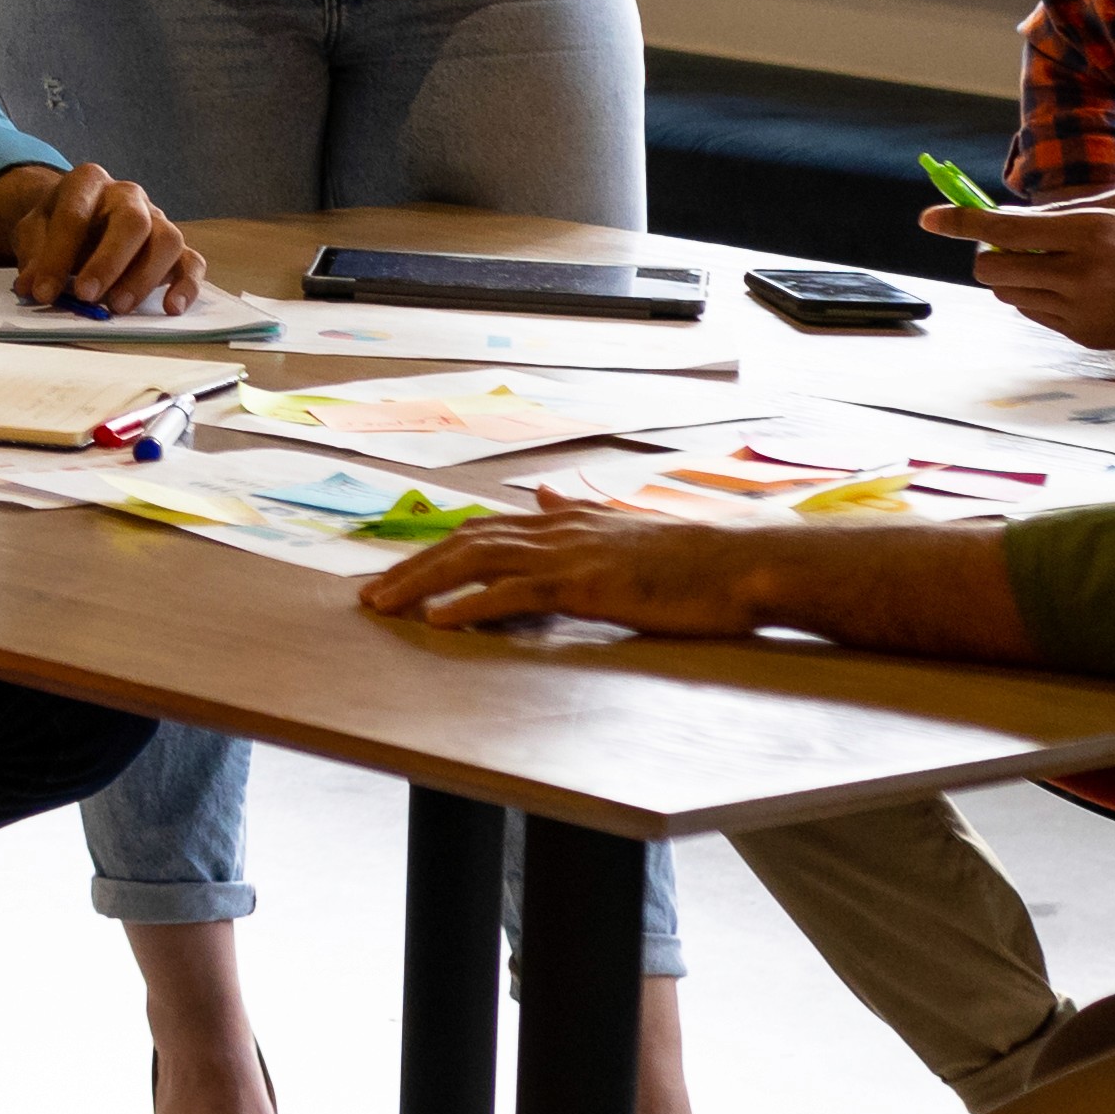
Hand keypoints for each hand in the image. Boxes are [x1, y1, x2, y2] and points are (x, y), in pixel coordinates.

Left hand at [0, 161, 207, 316]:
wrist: (78, 216)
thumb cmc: (56, 225)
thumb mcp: (33, 233)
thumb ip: (33, 257)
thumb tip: (31, 287)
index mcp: (88, 182)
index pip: (75, 215)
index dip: (57, 256)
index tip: (43, 292)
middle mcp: (128, 195)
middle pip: (133, 221)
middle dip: (109, 262)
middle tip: (88, 297)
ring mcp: (157, 218)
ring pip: (167, 240)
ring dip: (144, 277)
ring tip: (118, 307)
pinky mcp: (175, 248)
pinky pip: (192, 262)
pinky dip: (186, 286)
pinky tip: (171, 308)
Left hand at [367, 504, 814, 639]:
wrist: (745, 564)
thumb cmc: (697, 559)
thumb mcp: (627, 528)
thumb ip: (579, 515)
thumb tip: (542, 493)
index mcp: (569, 521)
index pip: (486, 530)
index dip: (436, 549)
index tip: (398, 572)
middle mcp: (560, 529)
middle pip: (466, 541)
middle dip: (412, 568)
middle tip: (369, 596)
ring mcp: (571, 554)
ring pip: (477, 561)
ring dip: (423, 584)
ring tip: (383, 607)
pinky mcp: (586, 584)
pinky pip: (513, 594)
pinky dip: (468, 604)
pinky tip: (437, 620)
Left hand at [922, 186, 1114, 349]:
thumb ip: (1068, 211)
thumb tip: (1016, 218)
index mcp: (1089, 234)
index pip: (1003, 229)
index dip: (959, 222)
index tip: (930, 218)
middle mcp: (1079, 276)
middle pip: (995, 271)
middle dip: (991, 254)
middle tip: (1012, 243)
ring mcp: (1082, 313)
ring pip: (1012, 297)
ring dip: (1015, 278)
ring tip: (1052, 265)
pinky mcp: (1088, 339)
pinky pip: (1040, 317)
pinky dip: (1040, 299)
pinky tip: (1073, 287)